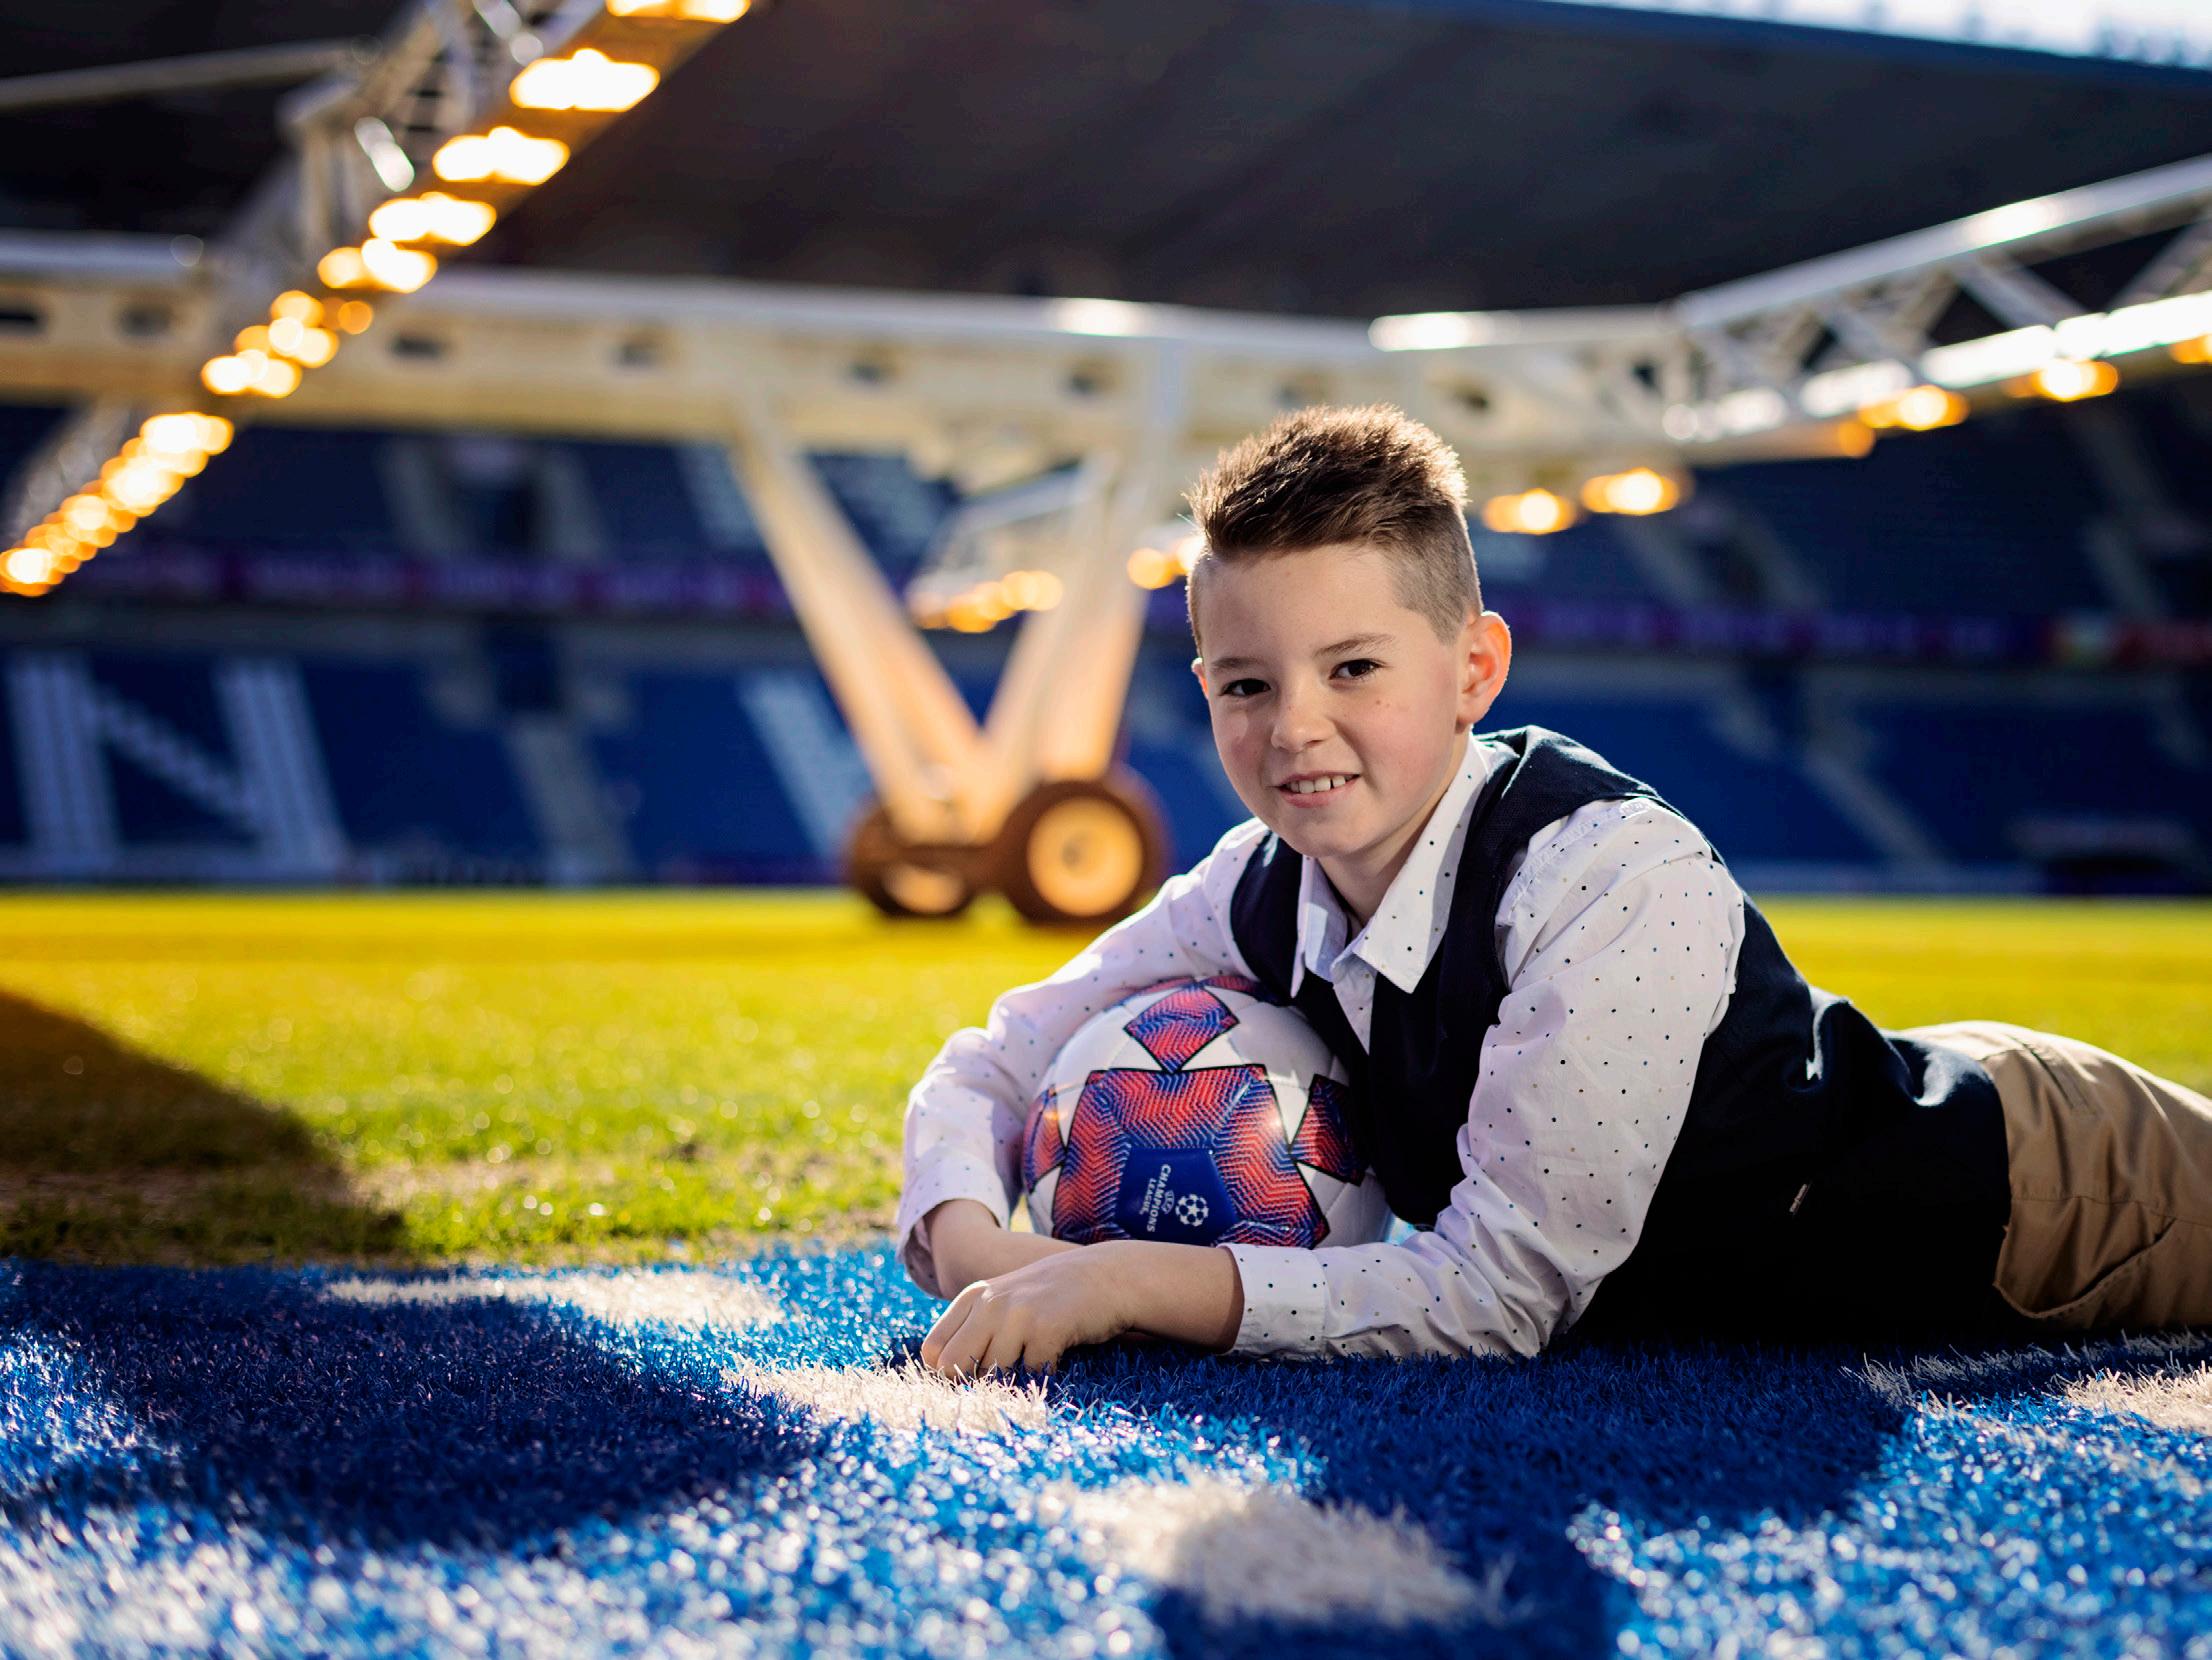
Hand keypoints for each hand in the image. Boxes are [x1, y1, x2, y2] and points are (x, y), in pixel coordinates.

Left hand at [918, 1244, 1129, 1380]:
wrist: (1108, 1277)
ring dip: (1014, 1378)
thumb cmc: (1054, 1298)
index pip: (933, 1352)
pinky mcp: (1046, 1329)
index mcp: (974, 1297)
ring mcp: (1017, 1314)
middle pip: (952, 1368)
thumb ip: (973, 1331)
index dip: (949, 1373)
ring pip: (992, 1375)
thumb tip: (943, 1377)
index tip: (974, 1378)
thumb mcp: (1006, 1302)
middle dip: (974, 1382)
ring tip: (1034, 1357)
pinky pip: (1031, 1374)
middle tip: (1003, 1377)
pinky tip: (1058, 1353)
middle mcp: (989, 1303)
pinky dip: (1044, 1374)